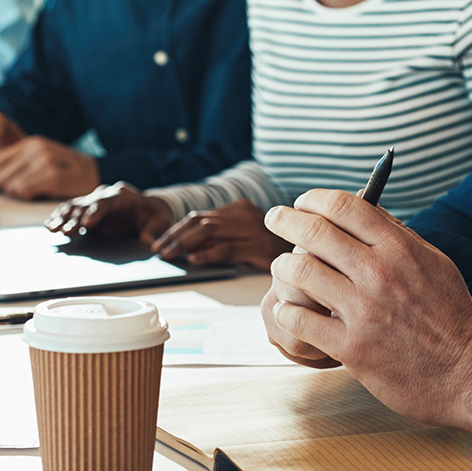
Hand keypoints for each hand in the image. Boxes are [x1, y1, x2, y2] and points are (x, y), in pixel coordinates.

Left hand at [0, 136, 99, 199]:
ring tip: (32, 193)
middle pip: (0, 173)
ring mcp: (44, 161)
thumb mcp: (45, 157)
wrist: (97, 175)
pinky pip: (23, 191)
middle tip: (22, 192)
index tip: (9, 183)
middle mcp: (36, 149)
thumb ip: (23, 162)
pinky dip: (26, 197)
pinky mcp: (52, 176)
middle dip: (6, 186)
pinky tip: (39, 195)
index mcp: (33, 143)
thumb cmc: (69, 171)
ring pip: (9, 184)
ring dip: (17, 193)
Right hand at [46, 183, 173, 240]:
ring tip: (52, 229)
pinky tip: (50, 226)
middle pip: (87, 205)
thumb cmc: (155, 216)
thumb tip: (153, 243)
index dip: (96, 212)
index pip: (107, 202)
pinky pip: (70, 211)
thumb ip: (155, 232)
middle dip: (76, 219)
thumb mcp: (160, 223)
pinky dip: (60, 218)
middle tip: (66, 232)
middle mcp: (106, 194)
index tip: (87, 224)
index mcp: (123, 195)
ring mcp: (94, 200)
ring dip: (63, 218)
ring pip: (75, 207)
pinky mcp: (87, 209)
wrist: (149, 209)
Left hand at [153, 200, 286, 268]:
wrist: (312, 255)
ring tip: (169, 255)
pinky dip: (207, 254)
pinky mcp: (258, 247)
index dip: (177, 228)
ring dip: (184, 244)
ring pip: (209, 232)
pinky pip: (227, 248)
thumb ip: (225, 237)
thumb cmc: (276, 250)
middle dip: (175, 236)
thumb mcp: (249, 237)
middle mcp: (244, 215)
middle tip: (158, 249)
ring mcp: (252, 230)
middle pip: (201, 222)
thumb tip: (190, 250)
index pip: (201, 216)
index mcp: (240, 209)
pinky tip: (194, 261)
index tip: (161, 241)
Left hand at [262, 189, 471, 421]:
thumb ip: (398, 236)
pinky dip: (286, 310)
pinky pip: (300, 320)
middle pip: (315, 232)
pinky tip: (289, 308)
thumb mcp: (434, 263)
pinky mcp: (352, 349)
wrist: (469, 374)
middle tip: (274, 217)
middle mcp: (380, 274)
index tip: (302, 202)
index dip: (315, 198)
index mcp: (401, 249)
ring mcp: (364, 312)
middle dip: (286, 220)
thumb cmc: (451, 316)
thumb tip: (364, 207)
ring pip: (300, 272)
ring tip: (281, 267)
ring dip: (282, 265)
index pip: (346, 206)